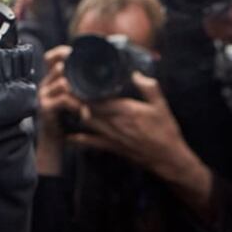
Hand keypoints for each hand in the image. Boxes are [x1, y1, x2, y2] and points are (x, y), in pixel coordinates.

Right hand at [36, 45, 91, 175]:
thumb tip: (100, 80)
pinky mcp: (45, 108)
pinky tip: (84, 114)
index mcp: (50, 80)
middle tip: (94, 85)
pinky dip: (77, 106)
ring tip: (92, 103)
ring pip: (63, 82)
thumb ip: (78, 89)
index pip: (52, 57)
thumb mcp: (71, 102)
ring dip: (81, 93)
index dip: (62, 52)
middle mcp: (44, 84)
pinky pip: (64, 99)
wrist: (52, 144)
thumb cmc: (65, 122)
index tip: (75, 53)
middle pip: (59, 67)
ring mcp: (42, 95)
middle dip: (77, 75)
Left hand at [68, 73, 194, 181]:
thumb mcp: (161, 106)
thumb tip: (136, 73)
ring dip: (75, 114)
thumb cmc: (166, 131)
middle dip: (74, 99)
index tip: (74, 80)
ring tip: (64, 104)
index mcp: (126, 110)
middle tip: (63, 89)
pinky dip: (78, 140)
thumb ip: (149, 87)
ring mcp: (112, 136)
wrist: (168, 158)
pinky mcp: (112, 147)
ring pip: (87, 123)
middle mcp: (115, 123)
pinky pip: (91, 143)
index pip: (98, 99)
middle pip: (88, 109)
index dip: (83, 90)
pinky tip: (68, 137)